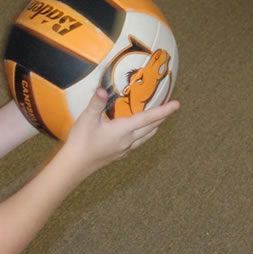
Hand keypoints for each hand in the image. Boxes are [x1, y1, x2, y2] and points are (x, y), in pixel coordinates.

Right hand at [61, 87, 177, 174]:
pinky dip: (144, 135)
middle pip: (150, 128)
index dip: (163, 111)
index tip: (177, 105)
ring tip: (159, 120)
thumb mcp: (87, 118)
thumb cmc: (81, 140)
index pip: (148, 118)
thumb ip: (97, 103)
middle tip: (170, 108)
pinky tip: (139, 134)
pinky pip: (138, 143)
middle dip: (161, 118)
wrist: (75, 164)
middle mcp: (128, 140)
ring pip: (146, 137)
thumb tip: (103, 89)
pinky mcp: (119, 154)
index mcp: (123, 129)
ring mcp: (125, 148)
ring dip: (154, 127)